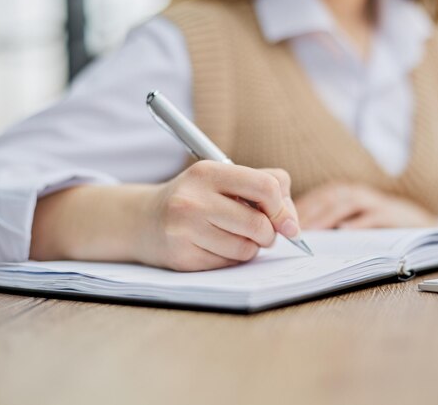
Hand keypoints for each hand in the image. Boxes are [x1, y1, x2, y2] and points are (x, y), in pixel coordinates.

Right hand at [31, 161, 299, 271]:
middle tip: (262, 234)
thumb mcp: (225, 179)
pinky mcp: (181, 257)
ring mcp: (184, 229)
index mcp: (209, 172)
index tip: (286, 222)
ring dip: (250, 248)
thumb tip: (293, 226)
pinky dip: (231, 259)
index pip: (266, 187)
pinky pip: (228, 264)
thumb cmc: (199, 198)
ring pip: (246, 249)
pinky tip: (215, 247)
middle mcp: (193, 199)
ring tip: (233, 237)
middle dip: (269, 235)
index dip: (283, 208)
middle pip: (259, 225)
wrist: (144, 220)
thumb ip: (266, 188)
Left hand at [295, 183, 435, 229]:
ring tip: (311, 231)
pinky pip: (372, 216)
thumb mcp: (350, 221)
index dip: (298, 208)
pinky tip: (344, 232)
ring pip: (346, 205)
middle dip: (308, 212)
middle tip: (289, 229)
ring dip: (327, 217)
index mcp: (344, 193)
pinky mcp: (391, 214)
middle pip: (328, 198)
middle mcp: (357, 193)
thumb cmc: (375, 224)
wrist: (418, 224)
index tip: (281, 223)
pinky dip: (357, 223)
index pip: (316, 197)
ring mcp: (374, 202)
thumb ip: (328, 223)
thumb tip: (297, 236)